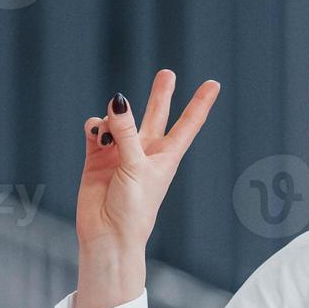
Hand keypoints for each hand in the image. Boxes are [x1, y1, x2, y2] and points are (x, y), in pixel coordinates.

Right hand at [77, 69, 219, 254]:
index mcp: (167, 155)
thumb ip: (126, 132)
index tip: (214, 83)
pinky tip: (95, 133)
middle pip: (155, 115)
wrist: (108, 234)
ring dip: (113, 119)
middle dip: (160, 95)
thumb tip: (118, 100)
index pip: (188, 123)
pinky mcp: (97, 157)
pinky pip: (96, 130)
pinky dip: (95, 127)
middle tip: (168, 73)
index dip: (200, 103)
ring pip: (119, 120)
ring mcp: (121, 153)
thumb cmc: (134, 207)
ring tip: (109, 135)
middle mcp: (146, 151)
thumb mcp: (135, 166)